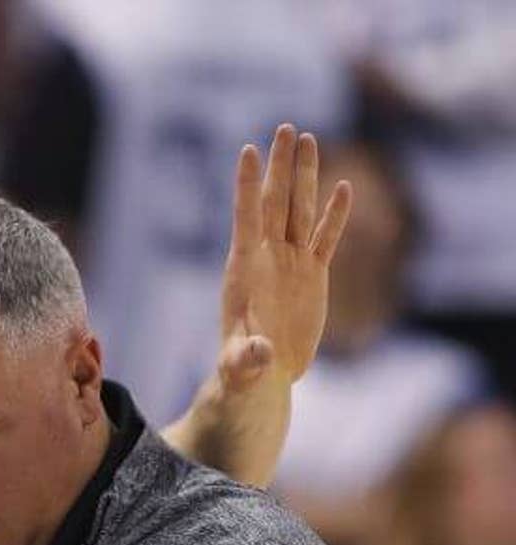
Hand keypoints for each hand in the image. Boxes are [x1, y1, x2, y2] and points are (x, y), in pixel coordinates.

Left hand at [214, 124, 352, 392]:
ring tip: (308, 139)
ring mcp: (290, 263)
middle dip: (282, 166)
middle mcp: (266, 259)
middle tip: (286, 127)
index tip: (248, 150)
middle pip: (275, 203)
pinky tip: (342, 186)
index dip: (248, 186)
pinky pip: (325, 238)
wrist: (261, 379)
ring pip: (300, 212)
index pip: (246, 219)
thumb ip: (245, 360)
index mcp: (243, 271)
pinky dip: (334, 214)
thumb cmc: (242, 374)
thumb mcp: (240, 369)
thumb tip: (259, 353)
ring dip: (305, 176)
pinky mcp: (312, 275)